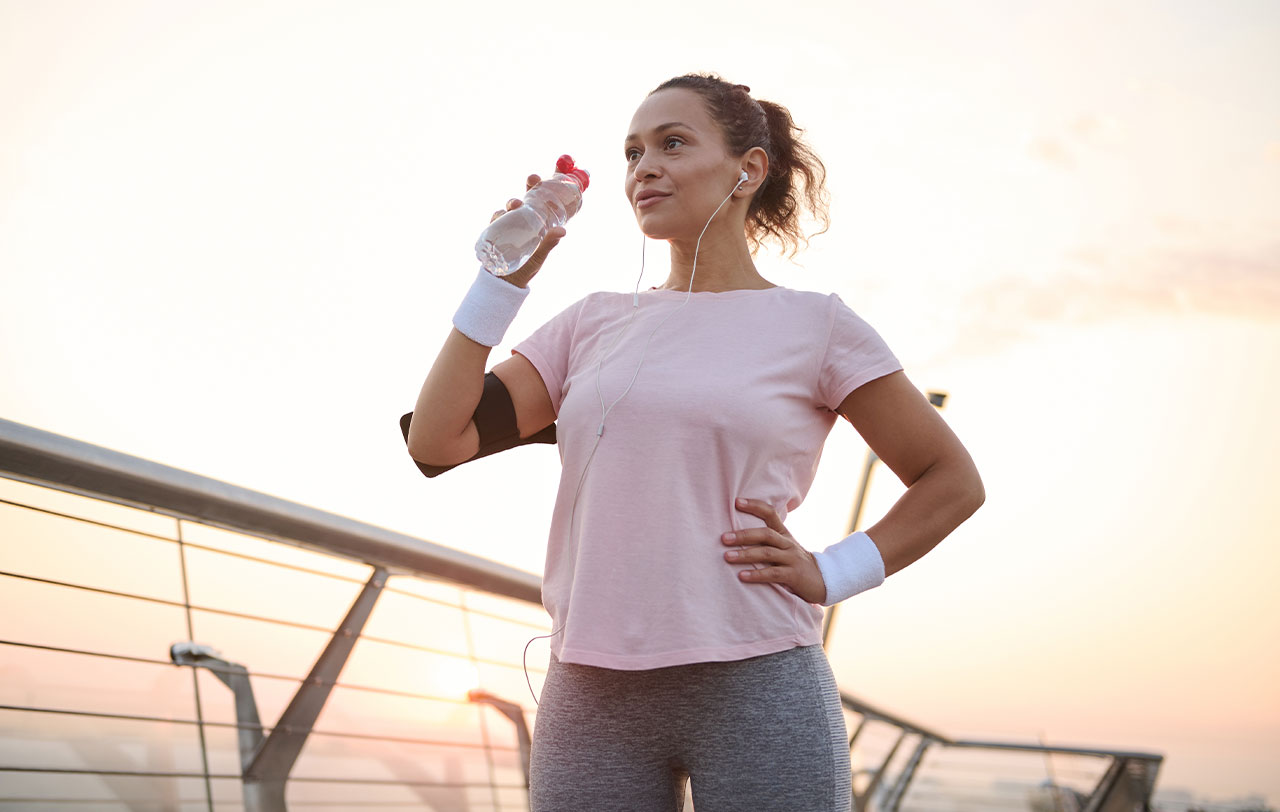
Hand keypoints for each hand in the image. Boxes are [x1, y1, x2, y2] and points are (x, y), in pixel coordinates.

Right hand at [490, 174, 566, 288]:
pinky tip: (500, 216)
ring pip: (512, 204)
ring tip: (515, 205)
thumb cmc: (527, 266)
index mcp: (540, 219)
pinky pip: (497, 217)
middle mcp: (526, 216)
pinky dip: (499, 215)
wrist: (505, 281)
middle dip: (531, 182)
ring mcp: (510, 221)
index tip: (560, 165)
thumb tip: (563, 230)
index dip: (553, 179)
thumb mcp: (539, 255)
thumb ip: (549, 243)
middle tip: (533, 178)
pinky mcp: (496, 228)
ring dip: (513, 201)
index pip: (548, 196)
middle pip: (529, 193)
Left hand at [722, 497, 826, 603]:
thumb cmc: (795, 564)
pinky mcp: (794, 575)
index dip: (755, 506)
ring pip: (767, 553)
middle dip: (743, 535)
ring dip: (745, 554)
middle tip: (723, 538)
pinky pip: (773, 573)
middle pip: (765, 534)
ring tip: (727, 556)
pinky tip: (742, 576)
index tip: (737, 502)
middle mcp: (788, 543)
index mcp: (783, 534)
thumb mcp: (784, 548)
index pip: (770, 514)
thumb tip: (736, 535)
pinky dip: (757, 575)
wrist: (824, 581)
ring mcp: (792, 558)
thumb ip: (766, 542)